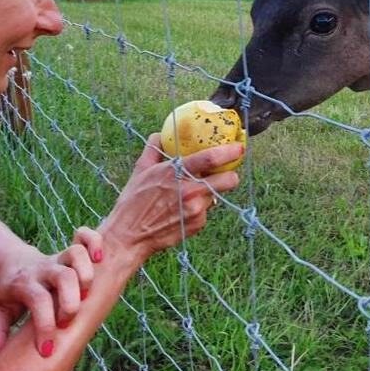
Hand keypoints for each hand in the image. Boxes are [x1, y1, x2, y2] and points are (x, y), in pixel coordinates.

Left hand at [0, 227, 102, 358]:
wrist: (11, 260)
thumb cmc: (9, 291)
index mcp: (24, 284)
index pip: (38, 300)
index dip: (45, 325)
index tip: (47, 348)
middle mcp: (43, 269)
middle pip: (63, 276)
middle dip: (71, 301)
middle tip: (67, 320)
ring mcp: (58, 257)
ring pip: (76, 254)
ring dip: (87, 273)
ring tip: (87, 294)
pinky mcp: (70, 250)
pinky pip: (86, 236)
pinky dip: (95, 242)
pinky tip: (100, 258)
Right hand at [101, 133, 242, 264]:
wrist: (130, 236)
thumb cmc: (133, 202)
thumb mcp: (140, 170)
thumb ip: (153, 149)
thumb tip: (160, 134)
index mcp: (176, 173)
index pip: (210, 158)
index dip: (229, 152)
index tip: (239, 148)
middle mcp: (189, 191)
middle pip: (227, 181)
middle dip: (232, 176)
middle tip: (227, 174)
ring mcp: (195, 210)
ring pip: (215, 196)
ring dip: (208, 194)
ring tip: (189, 196)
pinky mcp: (197, 224)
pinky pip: (206, 212)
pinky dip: (199, 209)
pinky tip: (182, 211)